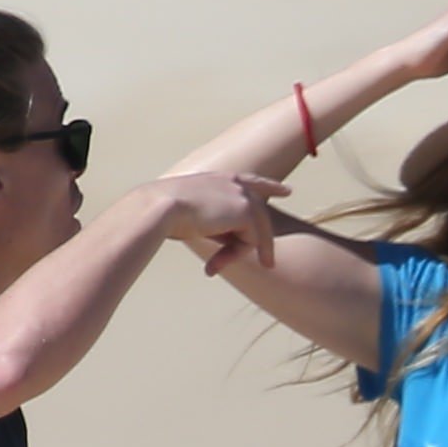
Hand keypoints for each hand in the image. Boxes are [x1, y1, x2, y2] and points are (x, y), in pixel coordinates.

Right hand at [150, 169, 278, 273]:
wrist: (160, 208)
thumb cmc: (162, 213)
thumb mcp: (189, 214)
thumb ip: (210, 223)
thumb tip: (224, 245)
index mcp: (219, 179)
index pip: (250, 181)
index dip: (270, 186)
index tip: (287, 191)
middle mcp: (234, 183)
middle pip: (259, 215)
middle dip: (261, 243)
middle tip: (268, 265)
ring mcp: (242, 195)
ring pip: (258, 231)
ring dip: (239, 253)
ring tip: (221, 267)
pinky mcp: (246, 211)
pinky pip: (253, 240)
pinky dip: (237, 255)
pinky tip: (217, 263)